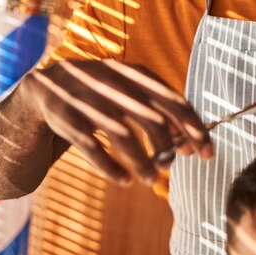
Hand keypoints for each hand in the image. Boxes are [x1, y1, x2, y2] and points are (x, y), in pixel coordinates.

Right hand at [20, 59, 211, 185]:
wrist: (48, 84)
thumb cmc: (104, 91)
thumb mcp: (131, 88)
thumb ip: (159, 108)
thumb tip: (188, 140)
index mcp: (135, 73)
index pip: (174, 101)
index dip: (194, 129)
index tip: (207, 154)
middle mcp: (114, 84)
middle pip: (151, 119)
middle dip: (168, 147)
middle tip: (171, 164)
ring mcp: (90, 101)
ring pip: (122, 136)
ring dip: (142, 162)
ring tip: (152, 179)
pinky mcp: (68, 120)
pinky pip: (93, 149)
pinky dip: (112, 169)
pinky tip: (125, 181)